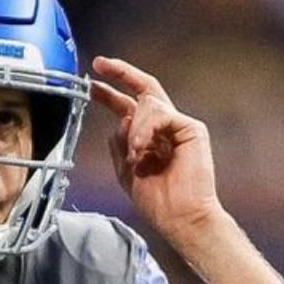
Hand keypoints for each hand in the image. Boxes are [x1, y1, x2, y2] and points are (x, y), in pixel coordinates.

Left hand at [89, 56, 226, 240]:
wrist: (180, 218)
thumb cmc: (158, 202)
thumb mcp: (125, 170)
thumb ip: (119, 143)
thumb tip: (119, 119)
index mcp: (148, 138)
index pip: (128, 106)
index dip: (110, 93)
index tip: (92, 82)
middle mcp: (165, 128)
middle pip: (144, 89)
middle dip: (120, 73)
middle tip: (100, 65)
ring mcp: (179, 126)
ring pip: (148, 103)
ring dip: (133, 127)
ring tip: (134, 154)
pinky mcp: (191, 128)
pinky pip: (161, 114)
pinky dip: (146, 130)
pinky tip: (141, 149)